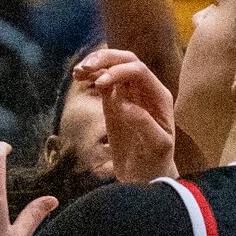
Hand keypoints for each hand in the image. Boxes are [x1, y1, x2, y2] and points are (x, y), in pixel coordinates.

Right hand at [75, 48, 176, 184]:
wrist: (144, 176)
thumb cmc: (155, 162)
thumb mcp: (156, 147)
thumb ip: (144, 124)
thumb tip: (123, 103)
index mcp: (158, 96)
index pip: (139, 72)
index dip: (119, 72)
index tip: (100, 83)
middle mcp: (145, 90)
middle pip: (126, 61)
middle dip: (105, 59)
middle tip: (85, 67)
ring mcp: (129, 94)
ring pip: (112, 67)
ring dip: (95, 64)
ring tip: (77, 72)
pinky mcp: (113, 101)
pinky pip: (102, 81)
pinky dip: (90, 76)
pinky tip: (78, 77)